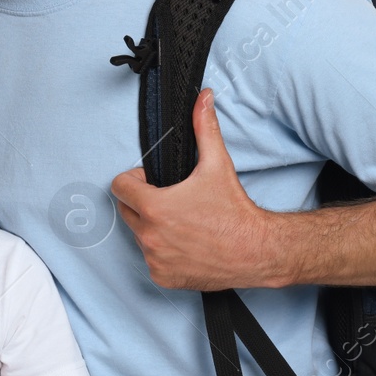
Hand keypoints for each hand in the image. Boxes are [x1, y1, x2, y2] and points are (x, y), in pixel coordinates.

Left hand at [110, 88, 286, 289]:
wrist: (257, 251)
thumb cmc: (235, 212)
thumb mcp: (217, 165)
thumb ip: (204, 128)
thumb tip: (203, 98)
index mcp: (154, 207)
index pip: (119, 187)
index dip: (135, 180)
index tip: (152, 182)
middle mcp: (150, 235)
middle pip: (127, 211)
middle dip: (143, 202)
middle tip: (171, 201)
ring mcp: (155, 258)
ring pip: (139, 235)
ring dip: (153, 228)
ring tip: (182, 223)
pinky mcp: (163, 277)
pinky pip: (151, 259)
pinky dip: (163, 252)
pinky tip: (185, 244)